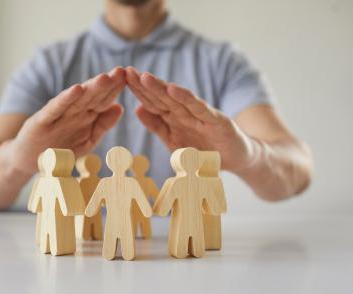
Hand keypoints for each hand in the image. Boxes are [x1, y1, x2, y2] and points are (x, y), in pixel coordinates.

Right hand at [8, 67, 125, 174]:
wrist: (28, 159)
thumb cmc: (59, 148)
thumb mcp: (87, 139)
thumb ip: (102, 125)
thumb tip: (121, 107)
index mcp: (86, 114)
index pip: (105, 99)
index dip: (117, 89)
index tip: (133, 78)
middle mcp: (73, 111)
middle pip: (93, 95)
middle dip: (108, 84)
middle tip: (123, 71)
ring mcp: (58, 114)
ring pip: (77, 99)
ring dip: (91, 88)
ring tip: (105, 77)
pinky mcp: (43, 120)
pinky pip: (56, 108)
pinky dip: (66, 99)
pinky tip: (76, 90)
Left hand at [125, 67, 256, 171]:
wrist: (237, 159)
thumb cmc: (205, 150)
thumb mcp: (175, 140)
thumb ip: (157, 126)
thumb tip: (137, 108)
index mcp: (173, 118)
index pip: (152, 102)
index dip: (137, 91)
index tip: (120, 79)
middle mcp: (185, 113)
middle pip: (161, 97)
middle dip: (144, 84)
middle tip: (126, 71)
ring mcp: (200, 116)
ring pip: (177, 99)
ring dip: (161, 88)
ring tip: (145, 77)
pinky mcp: (216, 121)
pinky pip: (199, 109)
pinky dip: (187, 99)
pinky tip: (175, 90)